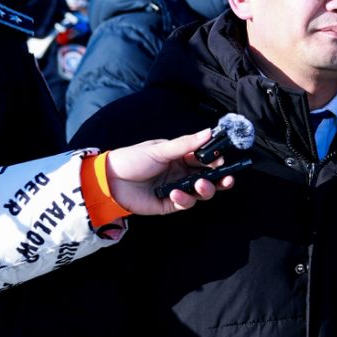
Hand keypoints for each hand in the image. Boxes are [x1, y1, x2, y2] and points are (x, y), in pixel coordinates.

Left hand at [103, 129, 237, 215]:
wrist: (110, 180)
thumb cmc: (133, 159)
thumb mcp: (161, 149)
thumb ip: (186, 143)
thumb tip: (209, 131)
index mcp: (182, 157)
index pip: (206, 159)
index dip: (217, 160)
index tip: (223, 159)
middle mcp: (183, 174)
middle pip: (209, 178)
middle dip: (221, 179)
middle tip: (227, 179)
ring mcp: (178, 189)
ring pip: (201, 193)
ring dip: (206, 189)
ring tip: (200, 185)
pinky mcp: (169, 205)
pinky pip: (185, 203)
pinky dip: (184, 199)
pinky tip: (176, 194)